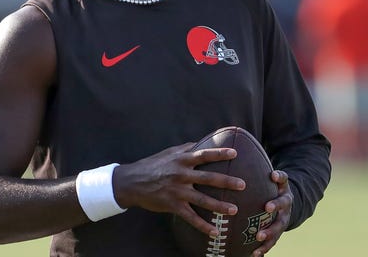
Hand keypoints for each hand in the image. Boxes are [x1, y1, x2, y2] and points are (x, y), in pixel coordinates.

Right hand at [113, 143, 245, 235]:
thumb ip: (185, 148)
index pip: (204, 154)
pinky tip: (216, 232)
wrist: (132, 181)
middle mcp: (181, 174)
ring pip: (202, 200)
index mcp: (181, 159)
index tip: (235, 152)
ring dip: (220, 206)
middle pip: (208, 178)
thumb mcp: (168, 153)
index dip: (220, 153)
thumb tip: (201, 142)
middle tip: (243, 184)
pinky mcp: (173, 206)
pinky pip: (191, 218)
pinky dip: (203, 226)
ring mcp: (177, 191)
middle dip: (227, 181)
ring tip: (235, 210)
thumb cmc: (152, 164)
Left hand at [252, 170, 292, 256]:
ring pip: (279, 226)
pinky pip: (273, 241)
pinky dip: (264, 248)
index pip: (284, 179)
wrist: (285, 203)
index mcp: (283, 187)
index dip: (280, 176)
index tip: (273, 175)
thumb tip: (233, 152)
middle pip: (284, 203)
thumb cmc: (268, 186)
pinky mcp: (278, 231)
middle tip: (267, 207)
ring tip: (258, 236)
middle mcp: (286, 202)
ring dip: (270, 231)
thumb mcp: (267, 176)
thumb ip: (255, 166)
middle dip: (276, 205)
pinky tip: (254, 254)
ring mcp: (284, 218)